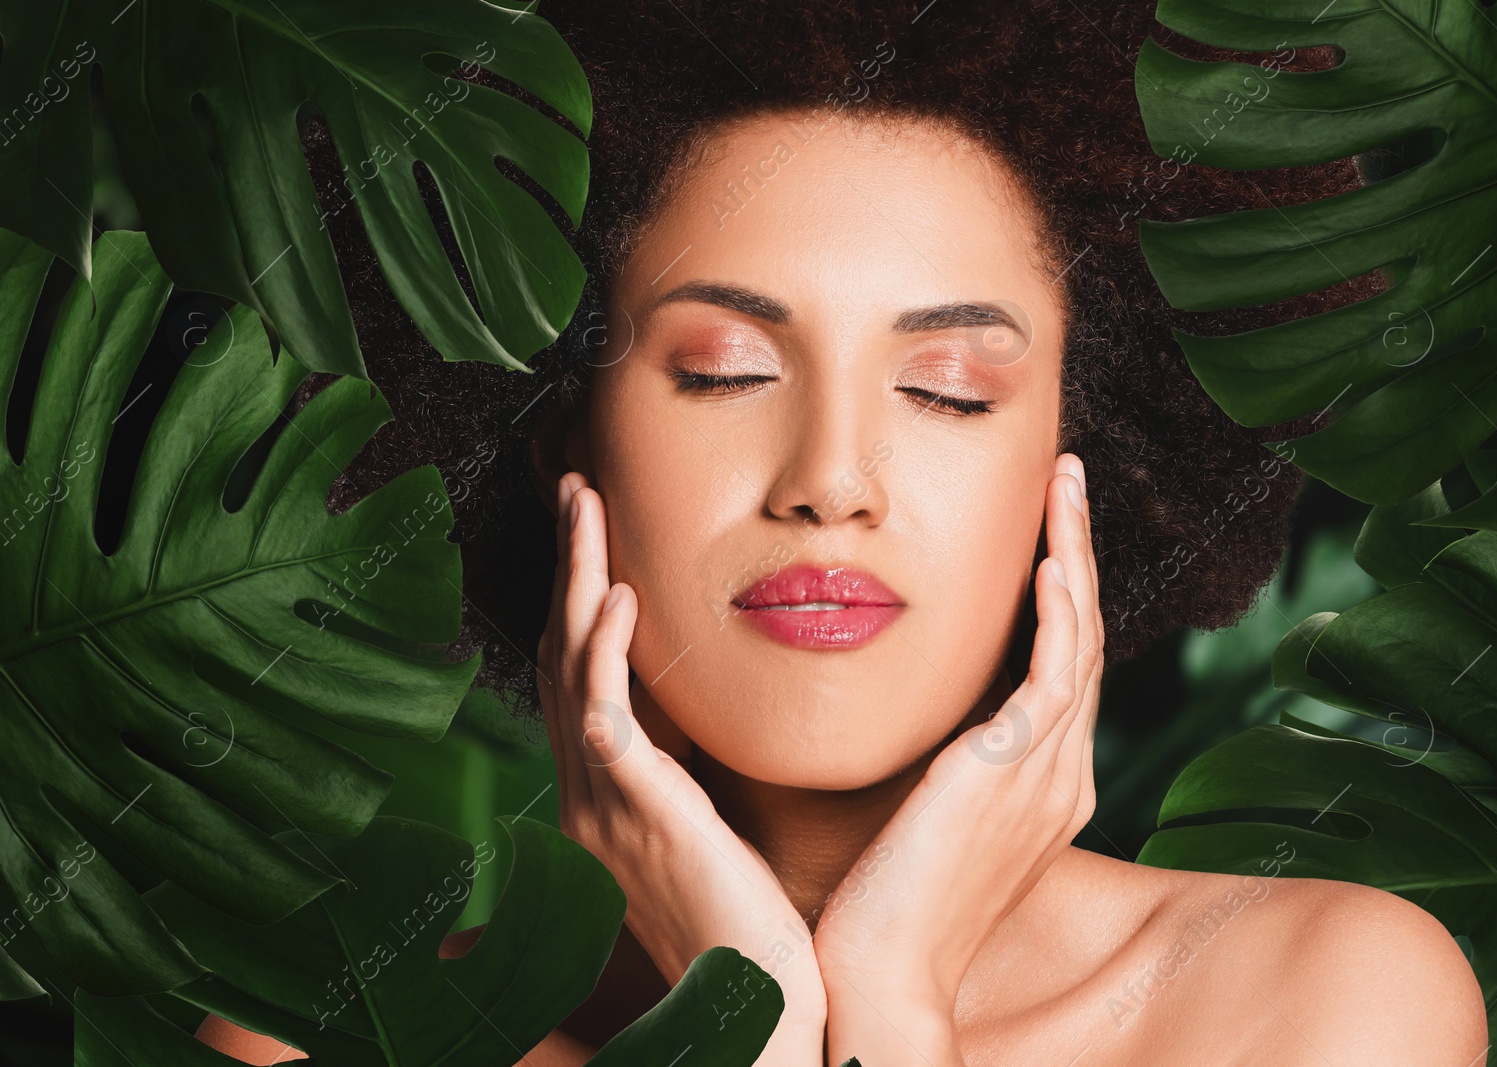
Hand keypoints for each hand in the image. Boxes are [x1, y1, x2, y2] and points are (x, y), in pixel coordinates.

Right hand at [537, 472, 825, 1061]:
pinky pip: (608, 719)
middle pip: (562, 652)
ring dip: (580, 578)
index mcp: (607, 795)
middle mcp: (590, 793)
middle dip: (569, 564)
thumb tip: (705, 728)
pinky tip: (620, 597)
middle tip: (576, 486)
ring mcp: (604, 804)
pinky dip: (606, 652)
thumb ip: (692, 776)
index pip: (581, 673)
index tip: (597, 530)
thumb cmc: (747, 924)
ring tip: (586, 503)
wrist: (756, 1008)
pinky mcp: (638, 814)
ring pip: (573, 666)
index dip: (582, 595)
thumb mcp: (709, 832)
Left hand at [813, 453, 1102, 1059]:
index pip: (1064, 664)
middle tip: (1065, 479)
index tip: (1042, 529)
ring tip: (1065, 485)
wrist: (882, 975)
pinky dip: (1059, 616)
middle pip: (1084, 638)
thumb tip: (921, 717)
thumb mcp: (930, 816)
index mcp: (1043, 785)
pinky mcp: (1017, 775)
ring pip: (1080, 640)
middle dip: (1077, 550)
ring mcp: (1047, 775)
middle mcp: (1060, 775)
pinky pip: (1057, 678)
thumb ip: (944, 762)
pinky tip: (1048, 563)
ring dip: (1074, 555)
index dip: (1061, 591)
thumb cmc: (888, 902)